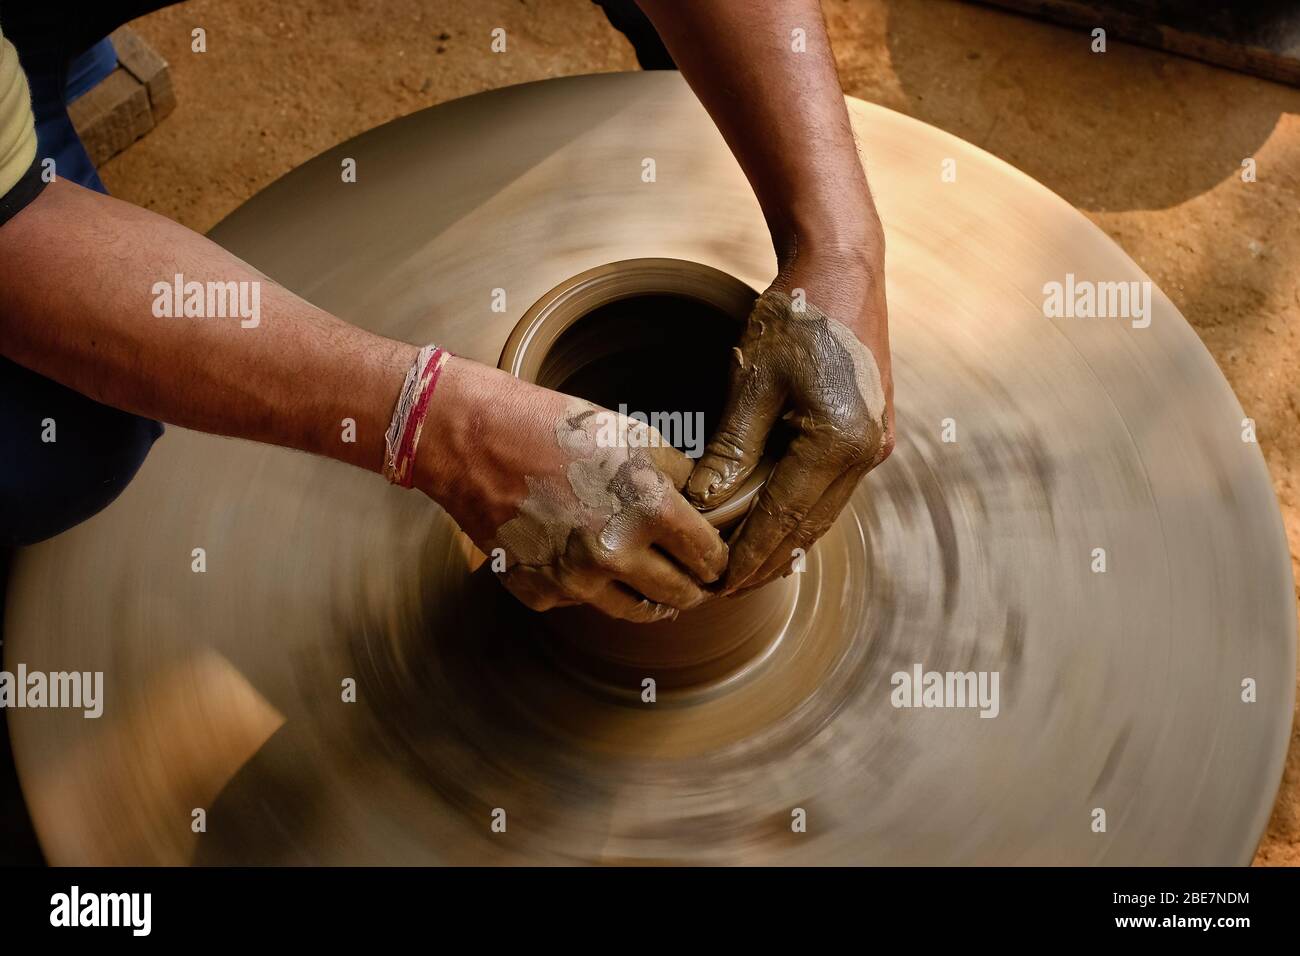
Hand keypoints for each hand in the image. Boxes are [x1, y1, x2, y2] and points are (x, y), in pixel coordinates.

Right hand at [418, 359, 727, 621]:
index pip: (708, 557)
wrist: (473, 440)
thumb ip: (677, 475)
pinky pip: (579, 602)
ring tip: (653, 585)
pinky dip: (587, 588)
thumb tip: (706, 505)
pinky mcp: (540, 593)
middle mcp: (614, 553)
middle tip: (696, 581)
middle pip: (679, 596)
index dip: (717, 559)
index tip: (716, 560)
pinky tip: (582, 559)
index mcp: (647, 509)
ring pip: (633, 611)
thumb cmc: (553, 428)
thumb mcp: (631, 435)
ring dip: (650, 600)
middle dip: (694, 588)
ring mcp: (574, 580)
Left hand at [686, 251, 893, 591]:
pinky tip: (772, 526)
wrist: (844, 267)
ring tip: (744, 569)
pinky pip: (831, 487)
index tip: (718, 585)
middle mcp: (867, 452)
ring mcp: (876, 444)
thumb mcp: (752, 381)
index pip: (784, 519)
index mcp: (839, 442)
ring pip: (822, 511)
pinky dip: (800, 510)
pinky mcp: (872, 433)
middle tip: (724, 591)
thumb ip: (731, 449)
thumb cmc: (795, 316)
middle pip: (809, 526)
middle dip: (767, 561)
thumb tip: (704, 505)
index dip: (750, 557)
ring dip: (785, 541)